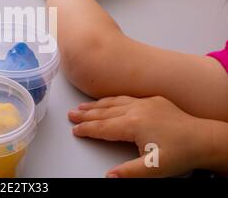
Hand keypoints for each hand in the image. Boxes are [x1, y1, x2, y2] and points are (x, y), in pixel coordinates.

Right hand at [68, 96, 211, 177]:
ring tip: (83, 106)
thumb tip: (108, 177)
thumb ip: (128, 172)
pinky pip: (126, 97)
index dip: (87, 129)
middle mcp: (136, 109)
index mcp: (133, 124)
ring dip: (96, 105)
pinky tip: (108, 100)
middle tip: (71, 114)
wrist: (205, 139)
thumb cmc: (181, 153)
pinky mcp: (153, 100)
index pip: (103, 127)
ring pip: (114, 102)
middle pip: (104, 112)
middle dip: (86, 114)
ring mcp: (145, 103)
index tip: (75, 130)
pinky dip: (112, 100)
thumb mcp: (154, 168)